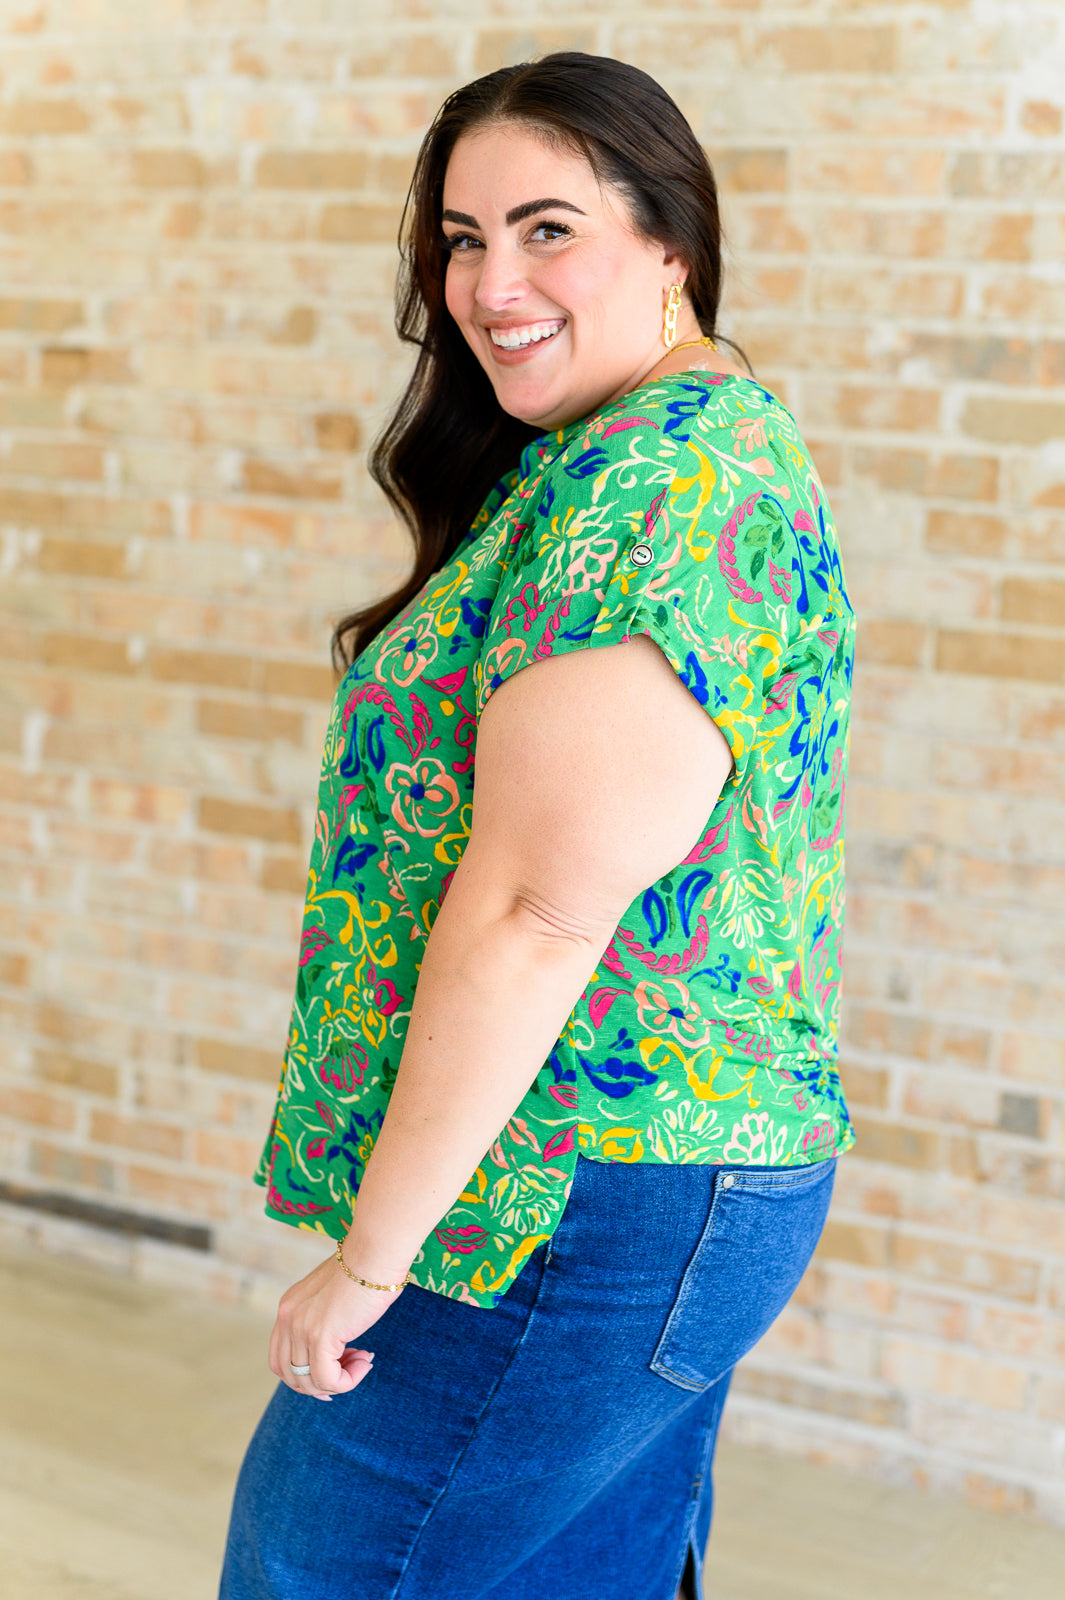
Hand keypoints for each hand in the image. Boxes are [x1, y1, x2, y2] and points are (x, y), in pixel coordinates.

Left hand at [268, 1249, 403, 1400]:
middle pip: (290, 1376)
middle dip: (321, 1383)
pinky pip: (328, 1380)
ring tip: (363, 1359)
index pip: (280, 1360)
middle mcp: (288, 1319)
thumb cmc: (365, 1269)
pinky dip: (348, 1381)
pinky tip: (366, 1361)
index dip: (304, 1376)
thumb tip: (335, 1352)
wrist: (374, 1252)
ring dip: (339, 1381)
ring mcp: (301, 1328)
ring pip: (310, 1383)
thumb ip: (324, 1319)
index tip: (333, 1373)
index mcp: (288, 1308)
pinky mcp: (320, 1337)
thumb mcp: (332, 1297)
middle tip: (351, 1368)